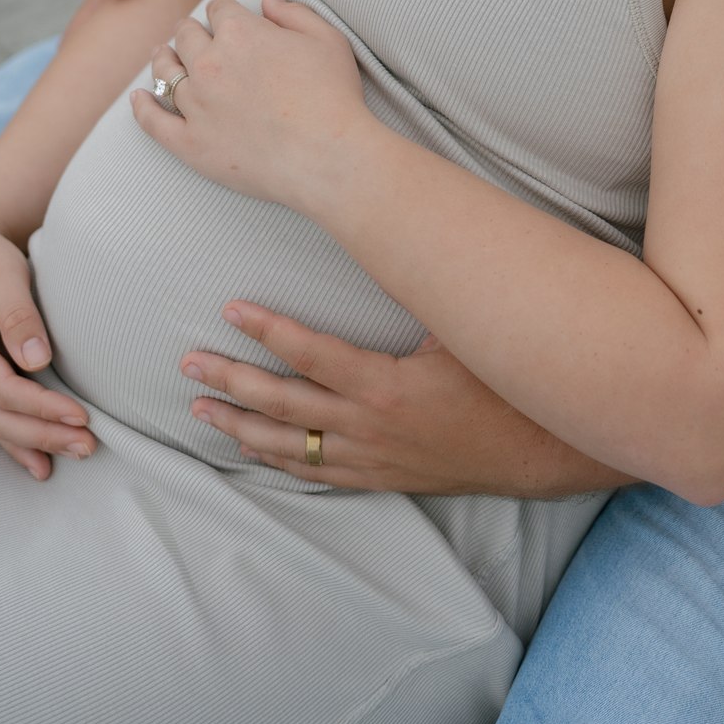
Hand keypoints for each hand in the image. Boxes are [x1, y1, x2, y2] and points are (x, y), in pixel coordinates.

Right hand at [0, 209, 95, 480]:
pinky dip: (17, 440)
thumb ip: (18, 314)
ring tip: (76, 453)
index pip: (0, 388)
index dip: (40, 407)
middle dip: (44, 434)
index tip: (80, 416)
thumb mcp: (0, 271)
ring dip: (36, 442)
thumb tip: (37, 362)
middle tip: (89, 445)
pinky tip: (41, 461)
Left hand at [129, 0, 367, 210]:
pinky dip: (142, 107)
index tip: (228, 19)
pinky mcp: (190, 143)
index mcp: (241, 33)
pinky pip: (154, 121)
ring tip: (160, 55)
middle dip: (190, 30)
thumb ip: (293, 12)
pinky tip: (137, 97)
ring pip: (165, 73)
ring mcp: (196, 104)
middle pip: (186, 35)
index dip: (225, 12)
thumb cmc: (333, 96)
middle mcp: (210, 63)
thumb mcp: (327, 38)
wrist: (326, 155)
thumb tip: (266, 1)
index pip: (219, 9)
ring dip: (162, 60)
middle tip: (191, 34)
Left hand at [180, 302, 607, 496]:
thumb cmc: (502, 385)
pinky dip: (278, 460)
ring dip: (240, 425)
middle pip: (282, 403)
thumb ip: (422, 298)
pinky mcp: (378, 478)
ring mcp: (368, 458)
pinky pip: (315, 472)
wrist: (535, 451)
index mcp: (384, 385)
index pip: (309, 354)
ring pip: (288, 444)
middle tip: (188, 363)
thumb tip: (390, 246)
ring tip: (200, 408)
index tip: (231, 309)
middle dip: (231, 379)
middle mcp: (366, 427)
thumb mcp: (462, 334)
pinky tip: (251, 449)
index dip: (267, 330)